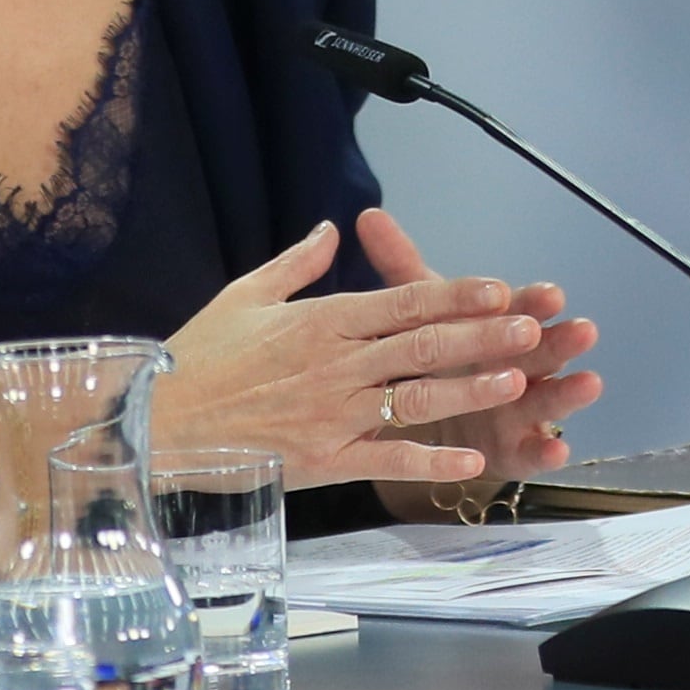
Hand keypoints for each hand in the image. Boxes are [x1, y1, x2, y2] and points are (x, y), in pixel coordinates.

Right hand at [147, 217, 561, 488]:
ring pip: (415, 397)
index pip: (402, 300)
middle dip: (482, 335)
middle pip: (422, 345)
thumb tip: (333, 228)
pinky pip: (386, 458)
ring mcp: (333, 413)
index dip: (456, 294)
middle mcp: (336, 364)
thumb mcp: (245, 295)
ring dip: (469, 388)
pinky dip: (430, 461)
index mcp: (322, 320)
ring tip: (516, 381)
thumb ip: (297, 263)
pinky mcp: (324, 458)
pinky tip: (471, 461)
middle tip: (534, 329)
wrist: (155, 423)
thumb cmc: (199, 358)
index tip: (501, 288)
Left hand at [355, 208, 602, 505]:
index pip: (518, 309)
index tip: (551, 294)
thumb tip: (368, 215)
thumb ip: (401, 268)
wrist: (434, 419)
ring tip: (588, 384)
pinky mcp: (515, 450)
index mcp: (497, 327)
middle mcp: (518, 364)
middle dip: (562, 341)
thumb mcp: (418, 313)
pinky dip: (545, 452)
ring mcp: (520, 409)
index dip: (534, 303)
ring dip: (568, 392)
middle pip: (541, 350)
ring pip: (546, 399)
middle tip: (584, 330)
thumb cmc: (437, 354)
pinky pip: (531, 453)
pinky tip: (558, 452)